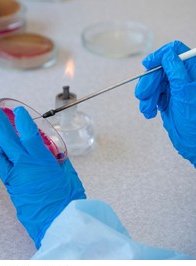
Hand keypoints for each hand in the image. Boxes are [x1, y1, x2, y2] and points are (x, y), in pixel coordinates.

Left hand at [0, 102, 85, 247]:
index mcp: (41, 162)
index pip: (29, 135)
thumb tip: (49, 151)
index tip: (18, 110)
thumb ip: (56, 159)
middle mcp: (24, 167)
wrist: (58, 223)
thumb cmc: (68, 200)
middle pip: (7, 140)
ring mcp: (15, 178)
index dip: (22, 120)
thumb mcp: (67, 173)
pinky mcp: (11, 187)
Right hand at [135, 40, 195, 166]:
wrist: (193, 144)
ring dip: (146, 96)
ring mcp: (175, 88)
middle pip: (159, 68)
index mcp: (192, 70)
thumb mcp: (185, 92)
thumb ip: (175, 69)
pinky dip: (147, 104)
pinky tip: (149, 113)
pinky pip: (151, 95)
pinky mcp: (167, 99)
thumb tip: (165, 53)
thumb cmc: (195, 122)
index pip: (174, 51)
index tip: (148, 65)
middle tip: (144, 95)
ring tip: (148, 109)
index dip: (159, 56)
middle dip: (149, 82)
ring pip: (152, 82)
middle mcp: (184, 77)